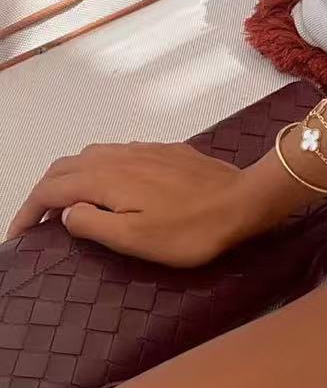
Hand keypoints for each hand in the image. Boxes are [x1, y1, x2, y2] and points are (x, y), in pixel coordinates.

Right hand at [3, 142, 264, 266]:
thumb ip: (92, 224)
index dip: (28, 211)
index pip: (52, 188)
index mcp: (107, 178)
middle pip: (67, 166)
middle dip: (44, 191)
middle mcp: (120, 156)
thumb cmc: (189, 230)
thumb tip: (65, 211)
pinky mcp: (165, 151)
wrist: (243, 201)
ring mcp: (144, 149)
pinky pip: (117, 153)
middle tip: (35, 222)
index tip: (18, 236)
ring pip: (91, 154)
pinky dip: (96, 168)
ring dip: (69, 177)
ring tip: (64, 204)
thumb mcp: (134, 239)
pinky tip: (107, 187)